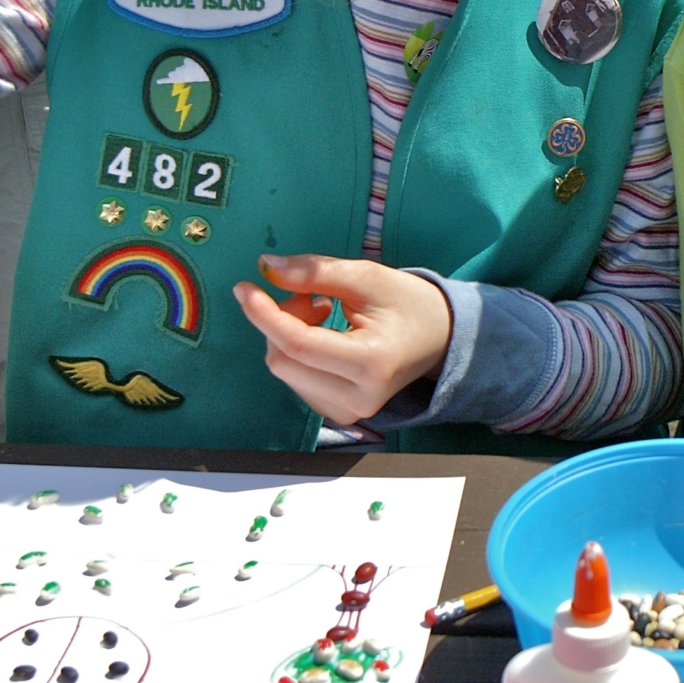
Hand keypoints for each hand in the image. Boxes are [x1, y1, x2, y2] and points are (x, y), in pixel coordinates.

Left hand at [233, 255, 452, 424]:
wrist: (439, 338)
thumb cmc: (408, 303)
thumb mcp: (366, 276)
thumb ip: (315, 272)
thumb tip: (265, 268)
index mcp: (371, 363)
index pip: (299, 343)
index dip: (265, 314)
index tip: (244, 287)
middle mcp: (358, 398)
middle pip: (283, 359)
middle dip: (282, 320)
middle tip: (311, 296)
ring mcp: (348, 412)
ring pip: (285, 370)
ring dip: (288, 335)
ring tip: (323, 312)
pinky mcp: (338, 414)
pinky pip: (295, 380)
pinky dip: (296, 352)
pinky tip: (323, 336)